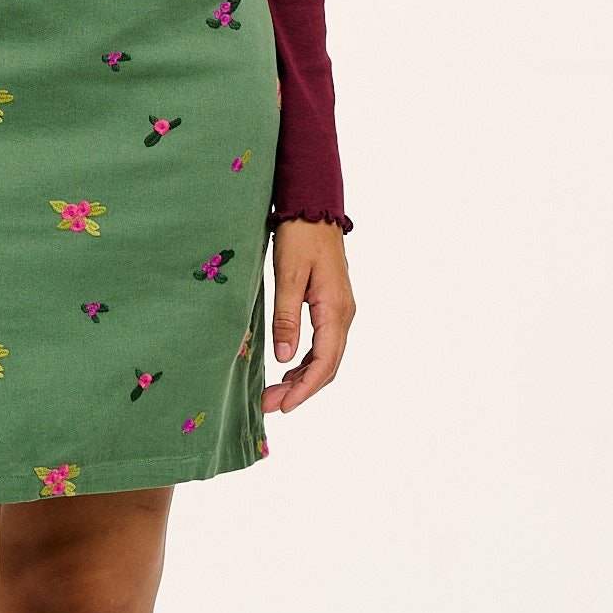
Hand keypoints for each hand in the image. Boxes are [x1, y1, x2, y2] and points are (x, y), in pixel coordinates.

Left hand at [262, 218, 354, 414]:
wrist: (314, 206)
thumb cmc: (300, 236)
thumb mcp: (288, 275)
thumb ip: (287, 317)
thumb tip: (283, 358)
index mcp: (335, 309)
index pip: (324, 362)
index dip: (304, 389)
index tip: (282, 406)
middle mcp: (344, 314)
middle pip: (327, 365)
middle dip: (300, 389)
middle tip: (269, 405)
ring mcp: (340, 310)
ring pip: (326, 356)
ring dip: (303, 377)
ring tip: (274, 393)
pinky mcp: (331, 304)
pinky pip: (324, 343)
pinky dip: (306, 361)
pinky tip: (288, 367)